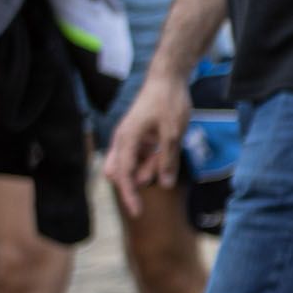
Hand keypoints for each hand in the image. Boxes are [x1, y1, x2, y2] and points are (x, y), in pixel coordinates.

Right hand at [101, 76, 191, 218]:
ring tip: (168, 147)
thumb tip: (164, 185)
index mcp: (126, 139)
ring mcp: (129, 138)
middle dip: (135, 180)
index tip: (138, 213)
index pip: (124, 175)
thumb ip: (168, 160)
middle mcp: (122, 140)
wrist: (168, 78)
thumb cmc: (168, 102)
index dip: (130, 196)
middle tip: (160, 167)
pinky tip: (166, 150)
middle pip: (120, 172)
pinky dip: (151, 159)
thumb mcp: (173, 134)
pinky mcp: (138, 136)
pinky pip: (140, 156)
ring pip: (132, 164)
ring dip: (148, 167)